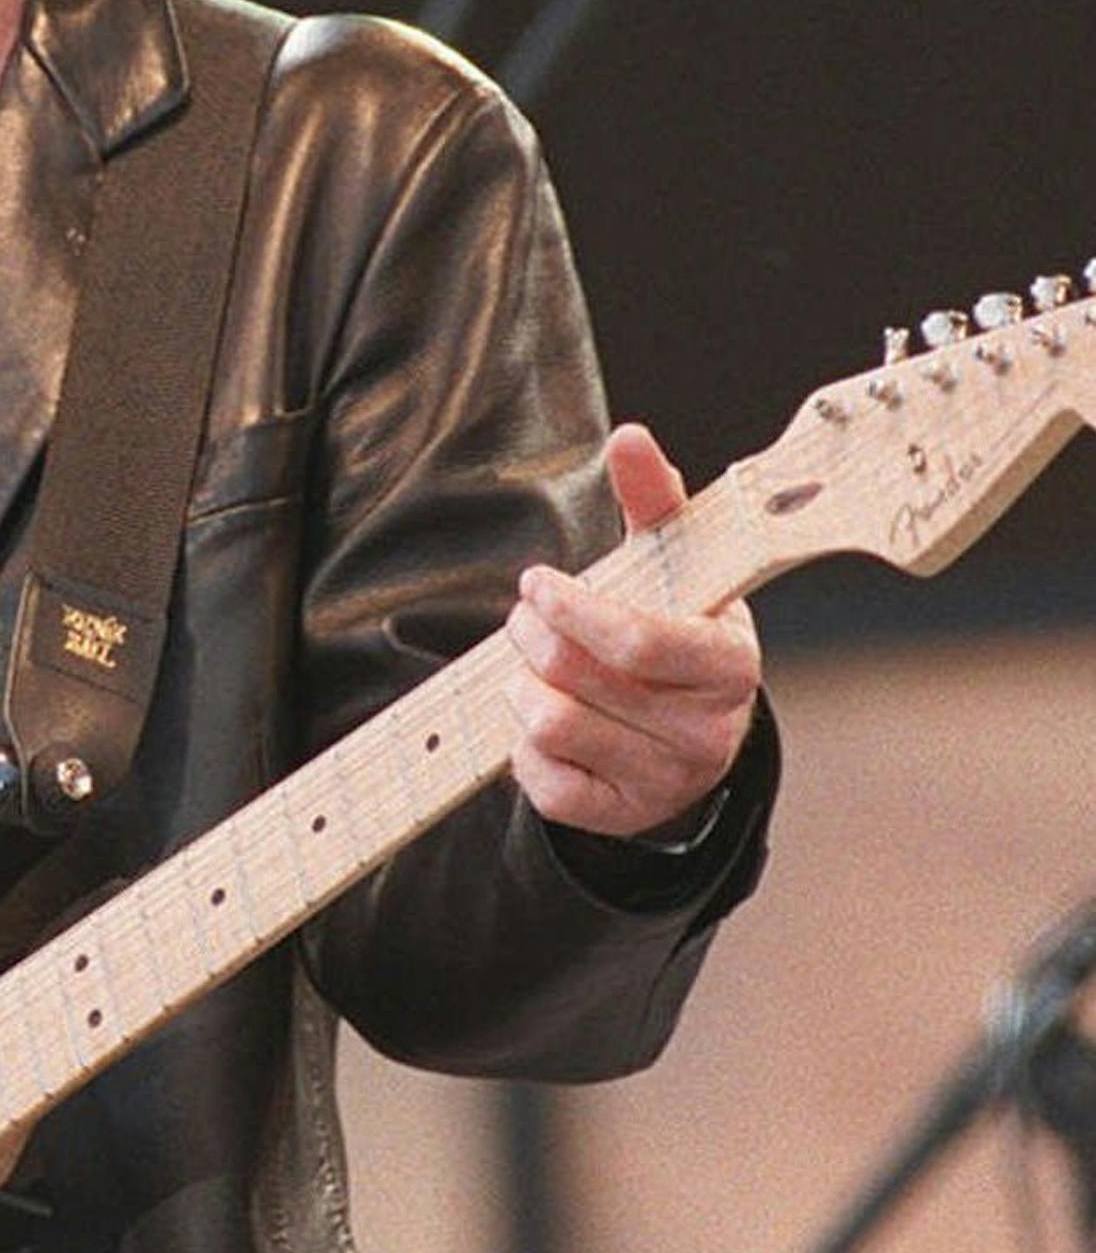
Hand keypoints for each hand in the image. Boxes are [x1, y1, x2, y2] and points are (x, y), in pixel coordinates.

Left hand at [505, 422, 759, 843]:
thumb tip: (630, 437)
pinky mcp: (619, 816)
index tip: (537, 583)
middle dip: (535, 637)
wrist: (697, 738)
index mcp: (729, 665)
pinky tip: (542, 722)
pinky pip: (543, 784)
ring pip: (552, 726)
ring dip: (523, 688)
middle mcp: (707, 732)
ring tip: (534, 668)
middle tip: (526, 617)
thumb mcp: (677, 569)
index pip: (637, 639)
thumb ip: (654, 500)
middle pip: (578, 678)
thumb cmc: (679, 633)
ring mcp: (664, 781)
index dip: (572, 609)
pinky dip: (524, 748)